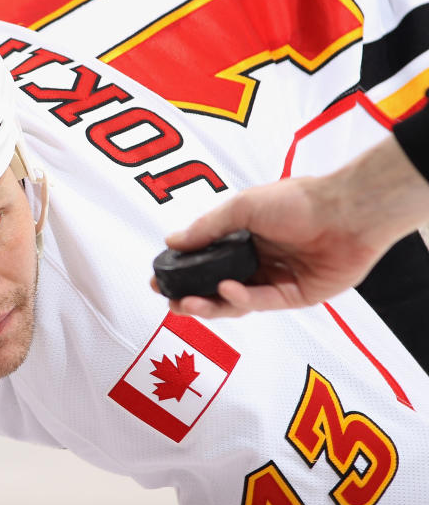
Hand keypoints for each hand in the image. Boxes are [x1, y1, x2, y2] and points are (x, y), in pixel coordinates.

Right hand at [151, 176, 382, 317]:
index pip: (206, 261)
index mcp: (243, 238)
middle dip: (191, 297)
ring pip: (236, 301)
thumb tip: (171, 241)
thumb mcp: (241, 207)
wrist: (346, 212)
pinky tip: (228, 288)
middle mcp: (258, 261)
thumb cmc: (298, 200)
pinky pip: (262, 302)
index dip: (183, 272)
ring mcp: (275, 280)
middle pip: (217, 287)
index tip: (159, 279)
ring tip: (187, 303)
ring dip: (210, 304)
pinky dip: (242, 298)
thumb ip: (206, 229)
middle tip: (169, 301)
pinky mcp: (295, 296)